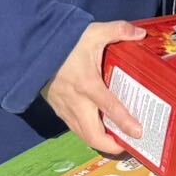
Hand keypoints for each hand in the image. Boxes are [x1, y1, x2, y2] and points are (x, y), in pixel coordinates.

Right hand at [43, 20, 145, 153]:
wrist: (34, 49)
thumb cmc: (66, 42)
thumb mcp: (95, 32)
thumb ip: (119, 30)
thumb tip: (141, 34)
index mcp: (88, 84)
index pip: (109, 108)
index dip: (125, 122)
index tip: (138, 133)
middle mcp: (76, 102)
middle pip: (93, 134)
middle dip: (110, 145)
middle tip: (128, 144)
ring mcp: (65, 108)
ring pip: (82, 135)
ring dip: (99, 141)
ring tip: (117, 141)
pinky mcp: (58, 109)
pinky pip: (74, 128)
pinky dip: (88, 133)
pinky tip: (99, 129)